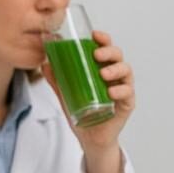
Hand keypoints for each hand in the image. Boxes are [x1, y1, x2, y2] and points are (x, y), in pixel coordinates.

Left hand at [43, 30, 134, 151]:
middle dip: (109, 52)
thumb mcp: (65, 94)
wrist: (89, 137)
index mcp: (101, 69)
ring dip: (116, 70)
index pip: (105, 49)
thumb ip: (56, 79)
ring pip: (126, 72)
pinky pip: (128, 93)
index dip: (103, 40)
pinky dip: (121, 90)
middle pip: (118, 57)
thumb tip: (45, 63)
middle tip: (97, 55)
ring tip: (103, 74)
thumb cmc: (81, 112)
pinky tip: (112, 91)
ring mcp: (122, 89)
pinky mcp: (127, 104)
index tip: (95, 35)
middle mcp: (114, 76)